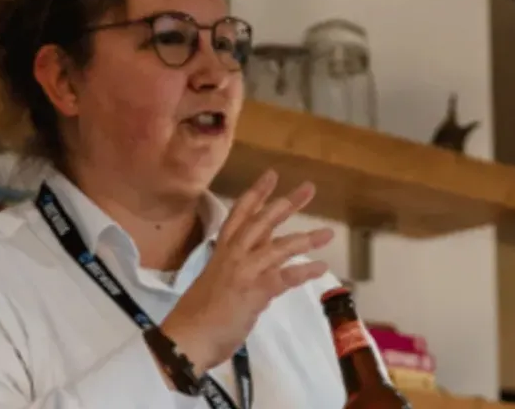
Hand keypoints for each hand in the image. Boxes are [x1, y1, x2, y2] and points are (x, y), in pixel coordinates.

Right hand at [160, 170, 333, 373]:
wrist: (186, 338)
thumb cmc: (196, 317)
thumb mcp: (216, 285)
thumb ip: (239, 272)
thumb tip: (261, 273)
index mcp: (221, 253)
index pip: (240, 215)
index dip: (256, 194)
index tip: (271, 176)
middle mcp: (233, 256)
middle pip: (262, 222)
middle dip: (285, 203)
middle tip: (309, 188)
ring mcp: (244, 271)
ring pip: (278, 247)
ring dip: (305, 238)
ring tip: (328, 233)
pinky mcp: (255, 291)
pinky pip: (285, 277)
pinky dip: (304, 272)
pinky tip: (321, 267)